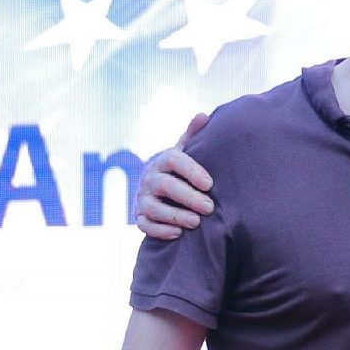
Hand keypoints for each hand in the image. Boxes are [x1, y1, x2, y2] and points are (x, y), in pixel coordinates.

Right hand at [134, 112, 213, 240]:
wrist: (159, 190)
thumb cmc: (179, 171)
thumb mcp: (185, 153)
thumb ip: (193, 136)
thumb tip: (203, 115)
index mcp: (163, 161)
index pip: (173, 160)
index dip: (191, 170)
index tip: (210, 184)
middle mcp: (150, 179)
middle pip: (165, 186)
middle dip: (188, 197)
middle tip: (209, 207)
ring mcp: (142, 199)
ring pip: (153, 208)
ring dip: (175, 215)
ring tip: (196, 222)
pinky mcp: (139, 217)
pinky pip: (144, 225)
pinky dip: (160, 231)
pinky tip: (178, 234)